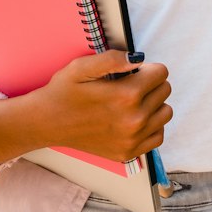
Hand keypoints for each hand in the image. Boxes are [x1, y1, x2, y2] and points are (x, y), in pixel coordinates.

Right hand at [35, 51, 172, 163]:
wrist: (46, 123)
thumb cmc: (62, 92)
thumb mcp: (81, 67)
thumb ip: (113, 59)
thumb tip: (139, 59)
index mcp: (126, 96)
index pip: (161, 73)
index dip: (146, 68)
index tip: (131, 73)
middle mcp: (134, 120)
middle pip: (164, 91)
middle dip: (150, 84)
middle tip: (127, 86)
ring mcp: (133, 139)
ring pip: (165, 113)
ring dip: (153, 104)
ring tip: (131, 103)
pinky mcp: (129, 152)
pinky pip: (158, 136)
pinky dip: (151, 126)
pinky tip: (132, 119)